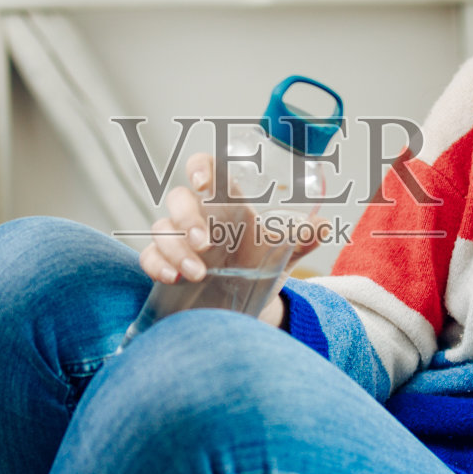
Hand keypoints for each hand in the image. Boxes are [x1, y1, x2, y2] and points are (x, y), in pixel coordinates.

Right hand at [135, 152, 305, 327]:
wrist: (250, 305)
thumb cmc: (262, 266)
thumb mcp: (284, 253)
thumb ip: (302, 238)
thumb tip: (324, 226)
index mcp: (227, 204)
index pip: (208, 171)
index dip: (200, 168)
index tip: (202, 182)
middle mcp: (199, 218)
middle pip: (178, 199)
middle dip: (187, 218)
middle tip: (206, 243)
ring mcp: (179, 241)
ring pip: (161, 229)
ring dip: (176, 248)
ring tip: (198, 273)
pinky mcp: (166, 265)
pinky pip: (149, 256)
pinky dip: (157, 264)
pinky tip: (172, 277)